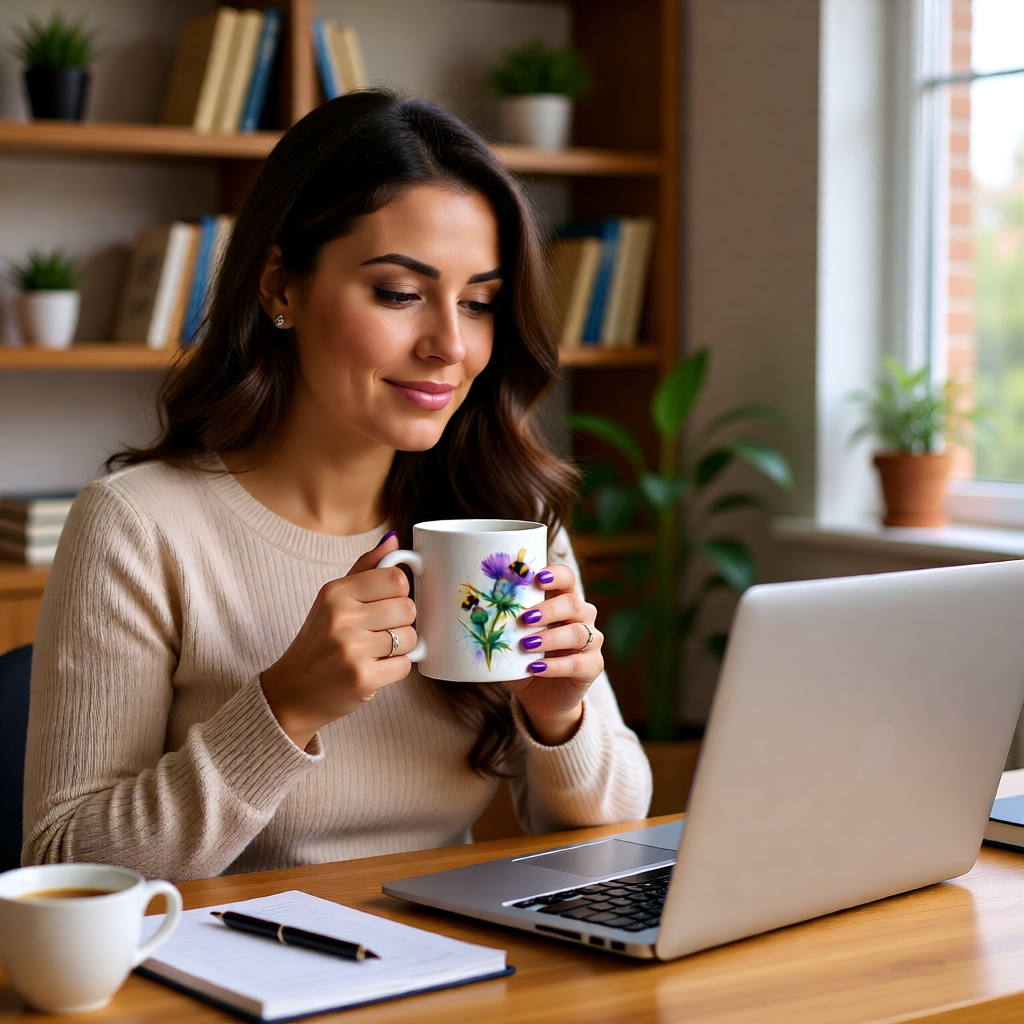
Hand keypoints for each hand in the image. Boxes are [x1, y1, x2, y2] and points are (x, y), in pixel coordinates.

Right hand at [260, 532, 417, 749]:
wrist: (292, 692)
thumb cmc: (319, 642)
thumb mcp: (333, 599)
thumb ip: (366, 568)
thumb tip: (395, 540)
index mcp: (336, 592)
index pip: (396, 578)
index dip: (399, 593)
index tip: (386, 603)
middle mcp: (342, 617)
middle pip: (407, 608)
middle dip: (401, 622)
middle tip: (381, 631)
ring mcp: (351, 649)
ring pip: (410, 638)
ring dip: (401, 647)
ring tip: (377, 651)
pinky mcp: (362, 678)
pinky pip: (405, 666)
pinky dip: (396, 669)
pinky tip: (375, 668)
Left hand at [504, 564, 603, 745]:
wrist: (540, 696)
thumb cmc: (521, 659)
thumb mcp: (507, 640)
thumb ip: (495, 624)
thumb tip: (461, 609)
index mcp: (562, 600)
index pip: (566, 578)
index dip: (556, 575)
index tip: (537, 578)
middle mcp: (582, 617)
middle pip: (573, 604)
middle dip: (548, 610)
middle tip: (525, 618)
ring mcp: (591, 641)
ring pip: (578, 633)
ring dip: (550, 638)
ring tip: (526, 645)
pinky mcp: (593, 666)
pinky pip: (579, 663)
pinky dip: (555, 666)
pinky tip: (535, 668)